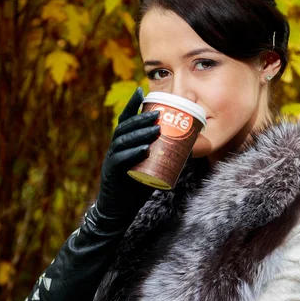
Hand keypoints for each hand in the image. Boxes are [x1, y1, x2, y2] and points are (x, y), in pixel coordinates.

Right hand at [97, 87, 160, 221]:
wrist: (119, 210)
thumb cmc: (136, 186)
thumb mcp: (150, 167)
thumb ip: (162, 156)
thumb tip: (188, 146)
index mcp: (122, 143)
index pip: (125, 120)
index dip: (132, 105)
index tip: (141, 90)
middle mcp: (114, 148)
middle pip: (125, 127)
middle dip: (141, 118)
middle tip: (158, 114)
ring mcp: (111, 160)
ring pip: (123, 141)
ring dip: (140, 134)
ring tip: (156, 129)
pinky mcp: (111, 173)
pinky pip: (121, 160)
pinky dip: (132, 154)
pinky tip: (144, 150)